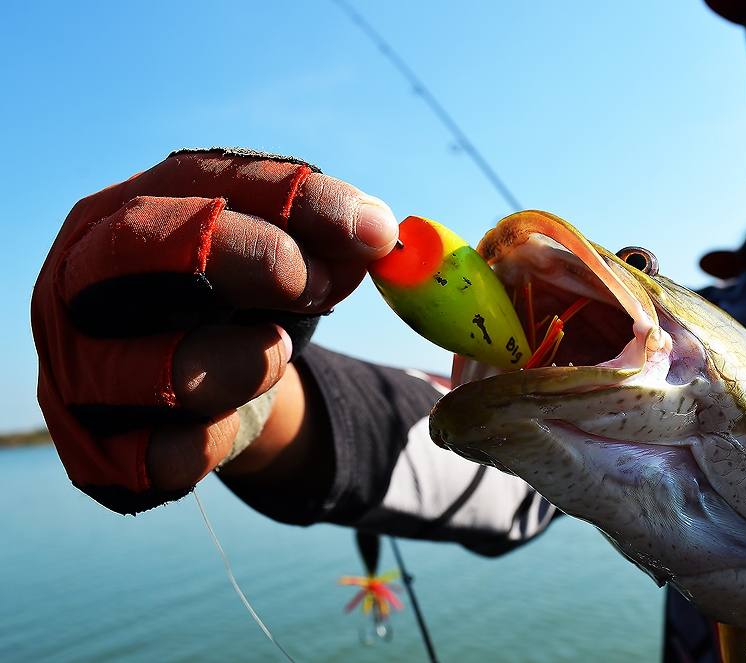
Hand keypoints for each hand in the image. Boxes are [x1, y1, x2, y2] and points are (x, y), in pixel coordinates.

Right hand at [31, 148, 397, 512]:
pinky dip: (219, 439)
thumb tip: (379, 231)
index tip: (372, 232)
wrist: (198, 394)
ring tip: (273, 354)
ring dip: (246, 365)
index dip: (293, 199)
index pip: (203, 179)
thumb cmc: (238, 304)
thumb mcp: (283, 259)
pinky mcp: (91, 451)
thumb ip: (330, 239)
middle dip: (254, 257)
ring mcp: (74, 368)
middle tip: (319, 286)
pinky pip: (164, 455)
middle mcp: (77, 280)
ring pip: (162, 368)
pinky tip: (232, 418)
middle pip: (144, 246)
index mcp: (125, 211)